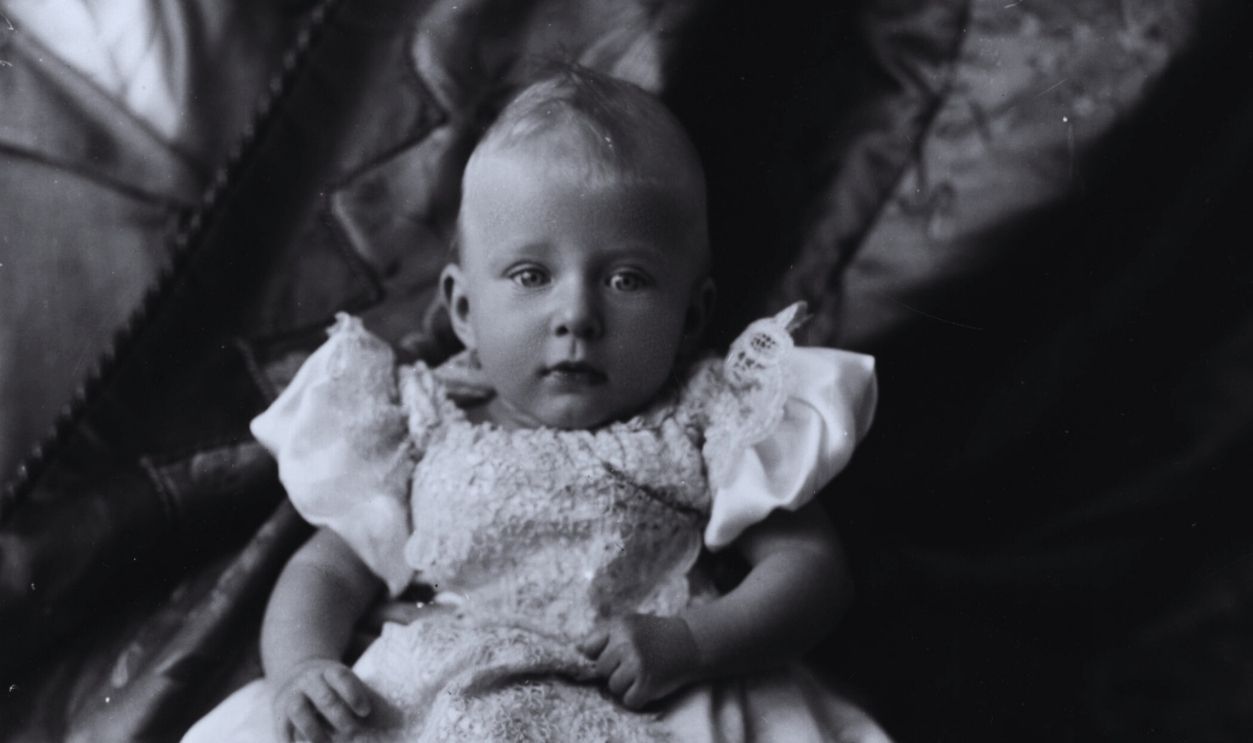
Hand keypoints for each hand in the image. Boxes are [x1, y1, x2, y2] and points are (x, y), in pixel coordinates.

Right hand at [270, 658, 372, 742]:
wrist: (295, 675)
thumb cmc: (333, 687)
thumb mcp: (348, 685)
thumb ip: (368, 702)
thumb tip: (395, 722)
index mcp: (330, 671)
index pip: (341, 677)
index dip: (353, 694)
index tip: (366, 711)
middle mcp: (308, 681)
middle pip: (324, 698)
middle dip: (341, 718)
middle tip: (355, 734)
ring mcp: (291, 697)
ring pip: (300, 713)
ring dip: (316, 733)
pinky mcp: (279, 715)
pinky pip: (283, 730)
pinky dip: (293, 742)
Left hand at [577, 613, 700, 708]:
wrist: (692, 643)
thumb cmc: (656, 635)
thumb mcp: (631, 624)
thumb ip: (607, 636)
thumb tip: (578, 653)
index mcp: (619, 626)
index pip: (589, 649)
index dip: (601, 655)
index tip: (616, 656)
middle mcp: (626, 643)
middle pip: (601, 670)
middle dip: (614, 671)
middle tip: (635, 664)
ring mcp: (637, 664)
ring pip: (613, 687)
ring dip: (626, 686)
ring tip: (643, 674)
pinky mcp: (647, 684)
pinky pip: (628, 701)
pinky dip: (638, 698)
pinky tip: (649, 685)